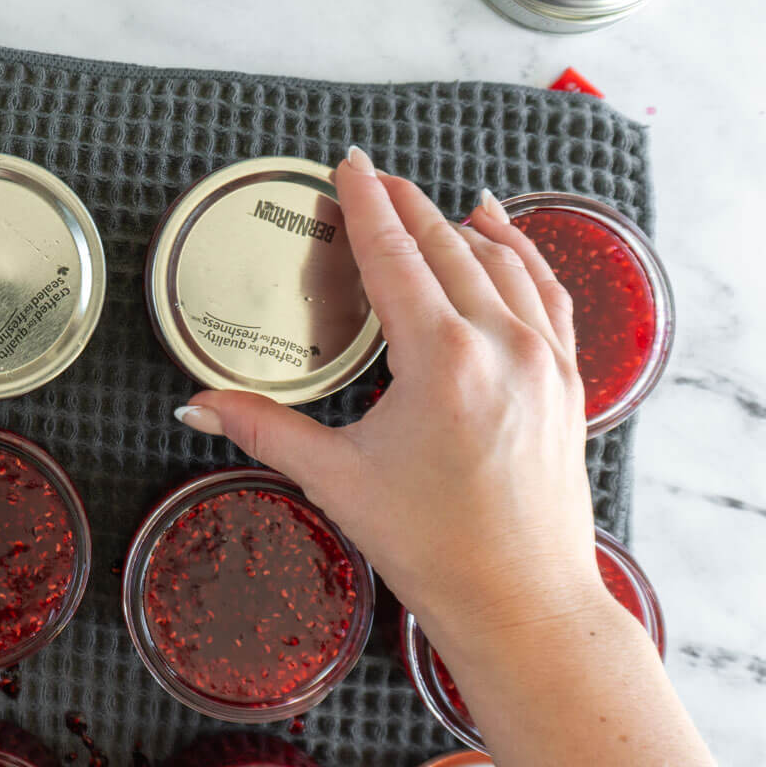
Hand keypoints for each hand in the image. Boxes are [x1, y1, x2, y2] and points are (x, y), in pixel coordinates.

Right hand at [177, 147, 604, 656]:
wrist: (525, 603)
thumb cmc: (436, 549)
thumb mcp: (338, 482)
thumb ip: (264, 430)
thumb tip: (196, 405)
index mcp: (442, 359)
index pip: (395, 256)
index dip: (367, 204)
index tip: (351, 164)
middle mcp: (501, 344)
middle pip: (448, 245)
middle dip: (408, 205)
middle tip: (375, 179)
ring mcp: (545, 359)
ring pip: (504, 260)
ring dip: (461, 225)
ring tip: (430, 202)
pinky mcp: (569, 381)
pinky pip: (547, 293)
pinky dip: (522, 254)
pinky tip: (503, 235)